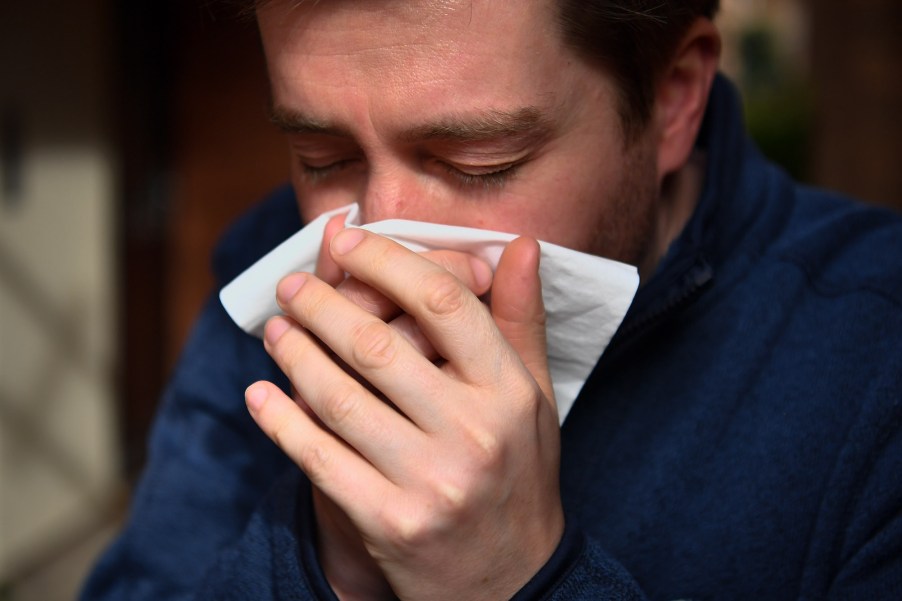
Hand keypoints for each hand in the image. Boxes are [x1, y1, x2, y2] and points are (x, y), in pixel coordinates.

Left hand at [246, 228, 563, 599]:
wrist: (511, 583)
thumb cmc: (518, 474)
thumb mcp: (535, 397)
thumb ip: (522, 320)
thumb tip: (522, 246)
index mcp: (510, 393)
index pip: (446, 303)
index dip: (389, 261)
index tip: (348, 241)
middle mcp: (474, 434)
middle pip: (378, 345)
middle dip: (321, 303)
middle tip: (291, 285)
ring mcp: (429, 483)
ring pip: (338, 398)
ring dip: (293, 354)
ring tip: (275, 329)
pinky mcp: (387, 524)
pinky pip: (317, 458)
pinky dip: (279, 420)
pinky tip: (260, 394)